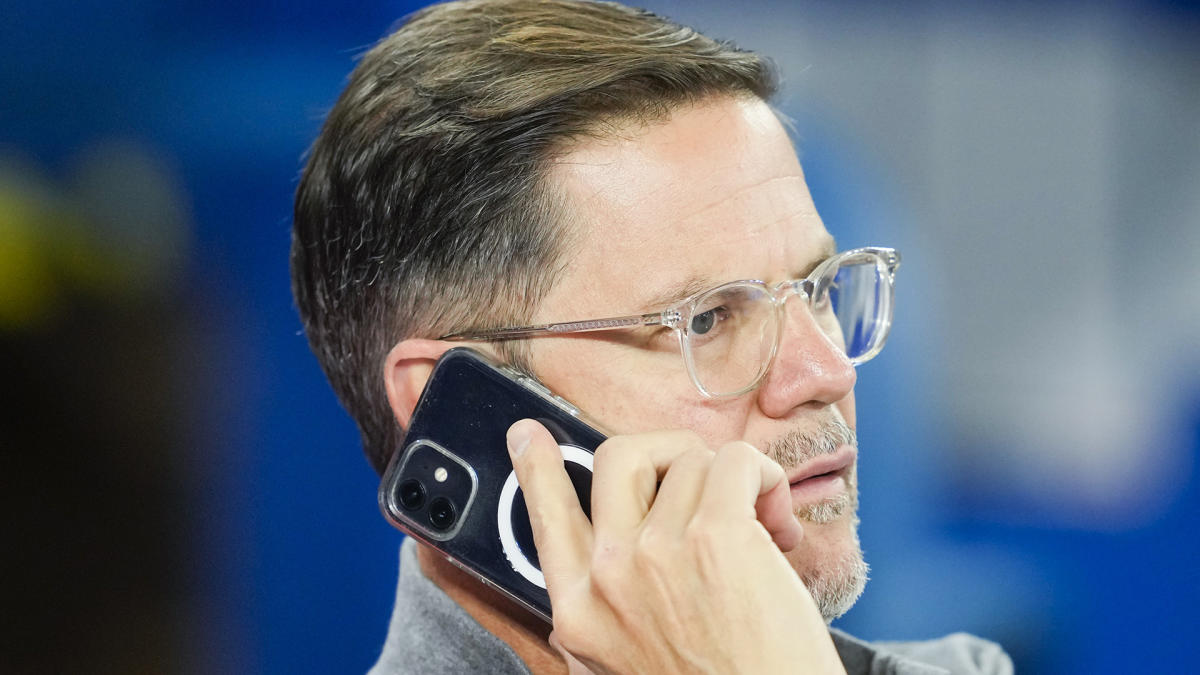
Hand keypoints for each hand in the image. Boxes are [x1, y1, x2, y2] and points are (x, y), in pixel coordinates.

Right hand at [506, 419, 846, 674]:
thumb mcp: (613, 666)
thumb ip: (594, 615)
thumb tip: (592, 569)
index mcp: (578, 608)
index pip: (542, 515)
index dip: (536, 466)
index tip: (529, 434)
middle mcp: (609, 573)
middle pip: (618, 456)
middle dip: (667, 451)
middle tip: (700, 475)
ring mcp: (660, 550)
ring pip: (692, 459)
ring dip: (734, 482)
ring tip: (762, 530)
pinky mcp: (719, 536)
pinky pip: (738, 462)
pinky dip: (766, 479)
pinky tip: (779, 525)